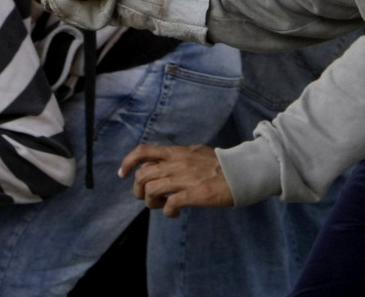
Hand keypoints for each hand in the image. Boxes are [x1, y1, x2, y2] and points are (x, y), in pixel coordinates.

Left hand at [119, 145, 233, 217]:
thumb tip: (164, 161)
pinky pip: (170, 204)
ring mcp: (185, 179)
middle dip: (139, 190)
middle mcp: (177, 164)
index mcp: (177, 153)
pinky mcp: (194, 194)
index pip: (144, 152)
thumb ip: (178, 157)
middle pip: (143, 175)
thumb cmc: (221, 165)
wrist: (242, 172)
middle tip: (148, 198)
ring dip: (152, 202)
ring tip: (162, 206)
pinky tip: (176, 213)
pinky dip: (168, 211)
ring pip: (152, 190)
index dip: (128, 162)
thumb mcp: (196, 152)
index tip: (123, 174)